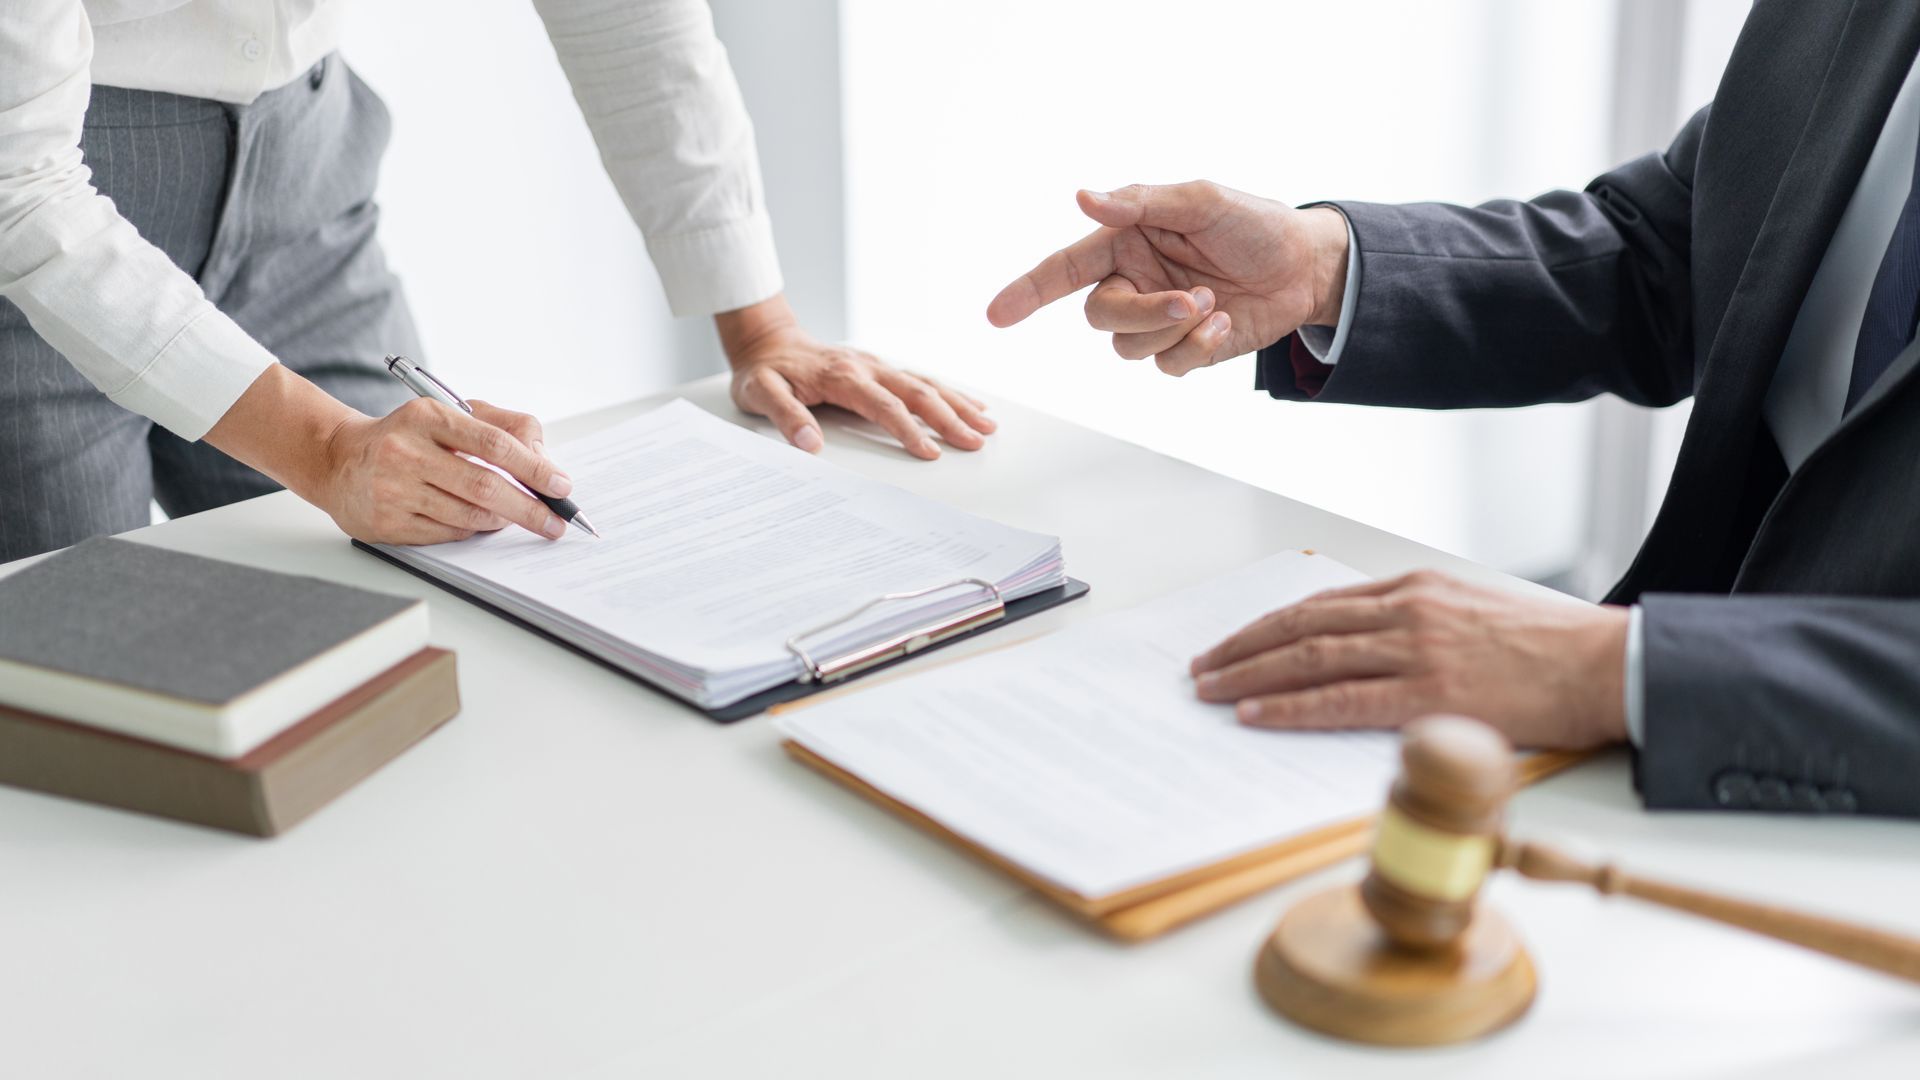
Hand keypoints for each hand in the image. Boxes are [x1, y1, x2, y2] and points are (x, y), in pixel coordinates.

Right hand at [314, 397, 572, 544]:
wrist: (340, 460)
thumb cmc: (410, 436)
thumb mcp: (452, 414)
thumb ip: (504, 427)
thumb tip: (543, 460)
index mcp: (427, 417)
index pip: (494, 444)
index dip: (534, 468)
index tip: (561, 486)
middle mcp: (406, 452)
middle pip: (485, 486)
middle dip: (529, 508)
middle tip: (555, 522)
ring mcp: (393, 490)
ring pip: (469, 516)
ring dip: (501, 520)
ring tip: (514, 516)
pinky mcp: (386, 523)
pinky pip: (447, 534)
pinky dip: (471, 531)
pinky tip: (478, 522)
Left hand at [719, 295, 995, 459]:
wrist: (767, 340)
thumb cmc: (764, 371)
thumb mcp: (760, 393)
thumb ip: (786, 416)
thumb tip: (809, 443)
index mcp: (842, 376)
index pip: (883, 406)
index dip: (907, 430)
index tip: (928, 453)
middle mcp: (866, 367)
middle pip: (917, 392)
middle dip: (949, 418)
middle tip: (975, 442)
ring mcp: (876, 365)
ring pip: (926, 382)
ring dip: (958, 404)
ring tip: (987, 425)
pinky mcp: (880, 368)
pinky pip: (920, 378)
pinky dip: (949, 391)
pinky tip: (969, 403)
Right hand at [986, 182, 1349, 375]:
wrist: (1304, 266)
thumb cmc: (1253, 224)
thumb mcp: (1200, 200)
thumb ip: (1140, 201)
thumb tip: (1083, 198)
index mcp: (1125, 242)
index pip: (1064, 269)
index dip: (1027, 291)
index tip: (996, 314)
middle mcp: (1133, 281)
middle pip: (1099, 316)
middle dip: (1141, 314)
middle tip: (1188, 300)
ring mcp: (1156, 318)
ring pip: (1129, 347)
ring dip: (1173, 329)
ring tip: (1213, 303)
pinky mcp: (1184, 348)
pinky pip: (1166, 366)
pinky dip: (1195, 348)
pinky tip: (1223, 323)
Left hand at [1188, 571, 1629, 748]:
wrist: (1604, 664)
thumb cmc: (1549, 647)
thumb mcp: (1474, 611)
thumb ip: (1420, 624)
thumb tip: (1369, 652)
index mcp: (1416, 588)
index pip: (1322, 605)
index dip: (1270, 626)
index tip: (1235, 643)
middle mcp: (1407, 611)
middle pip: (1302, 626)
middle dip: (1244, 648)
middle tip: (1202, 668)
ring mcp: (1416, 649)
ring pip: (1311, 658)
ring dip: (1251, 676)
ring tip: (1211, 692)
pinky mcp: (1430, 692)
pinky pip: (1344, 700)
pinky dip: (1294, 707)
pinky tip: (1256, 714)